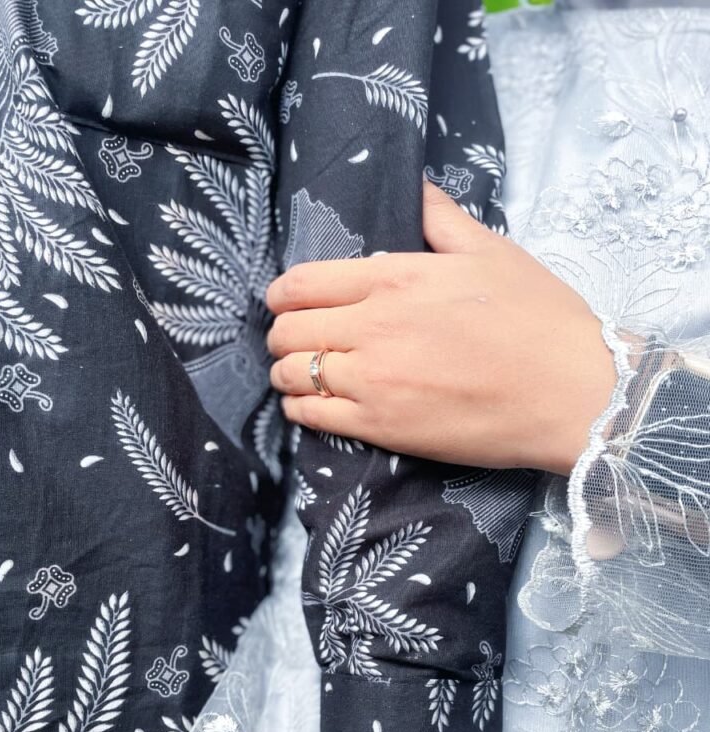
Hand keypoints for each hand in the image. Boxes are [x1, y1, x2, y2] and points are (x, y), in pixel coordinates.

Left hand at [267, 180, 615, 475]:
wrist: (570, 392)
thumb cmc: (538, 319)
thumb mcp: (492, 251)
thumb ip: (441, 218)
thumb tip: (415, 184)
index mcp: (395, 278)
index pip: (302, 282)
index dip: (281, 295)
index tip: (284, 302)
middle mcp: (373, 326)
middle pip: (288, 329)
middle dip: (281, 333)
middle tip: (293, 340)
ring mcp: (374, 380)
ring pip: (292, 374)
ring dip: (286, 373)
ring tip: (299, 375)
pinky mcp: (383, 427)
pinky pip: (312, 417)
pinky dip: (299, 410)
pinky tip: (309, 407)